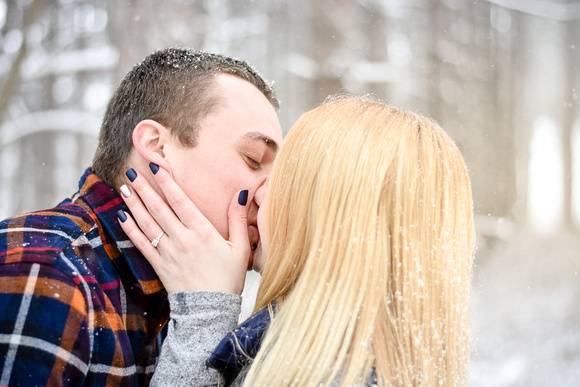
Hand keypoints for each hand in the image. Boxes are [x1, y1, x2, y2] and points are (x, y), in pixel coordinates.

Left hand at [117, 165, 250, 293]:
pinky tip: (122, 216)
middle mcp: (182, 238)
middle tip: (132, 173)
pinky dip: (130, 229)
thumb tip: (241, 194)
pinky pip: (141, 244)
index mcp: (202, 231)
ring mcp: (168, 252)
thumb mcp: (240, 248)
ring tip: (124, 189)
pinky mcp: (159, 265)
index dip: (166, 183)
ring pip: (147, 223)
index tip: (155, 167)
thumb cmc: (228, 278)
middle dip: (144, 189)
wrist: (210, 310)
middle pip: (159, 208)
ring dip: (134, 204)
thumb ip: (238, 219)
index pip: (180, 201)